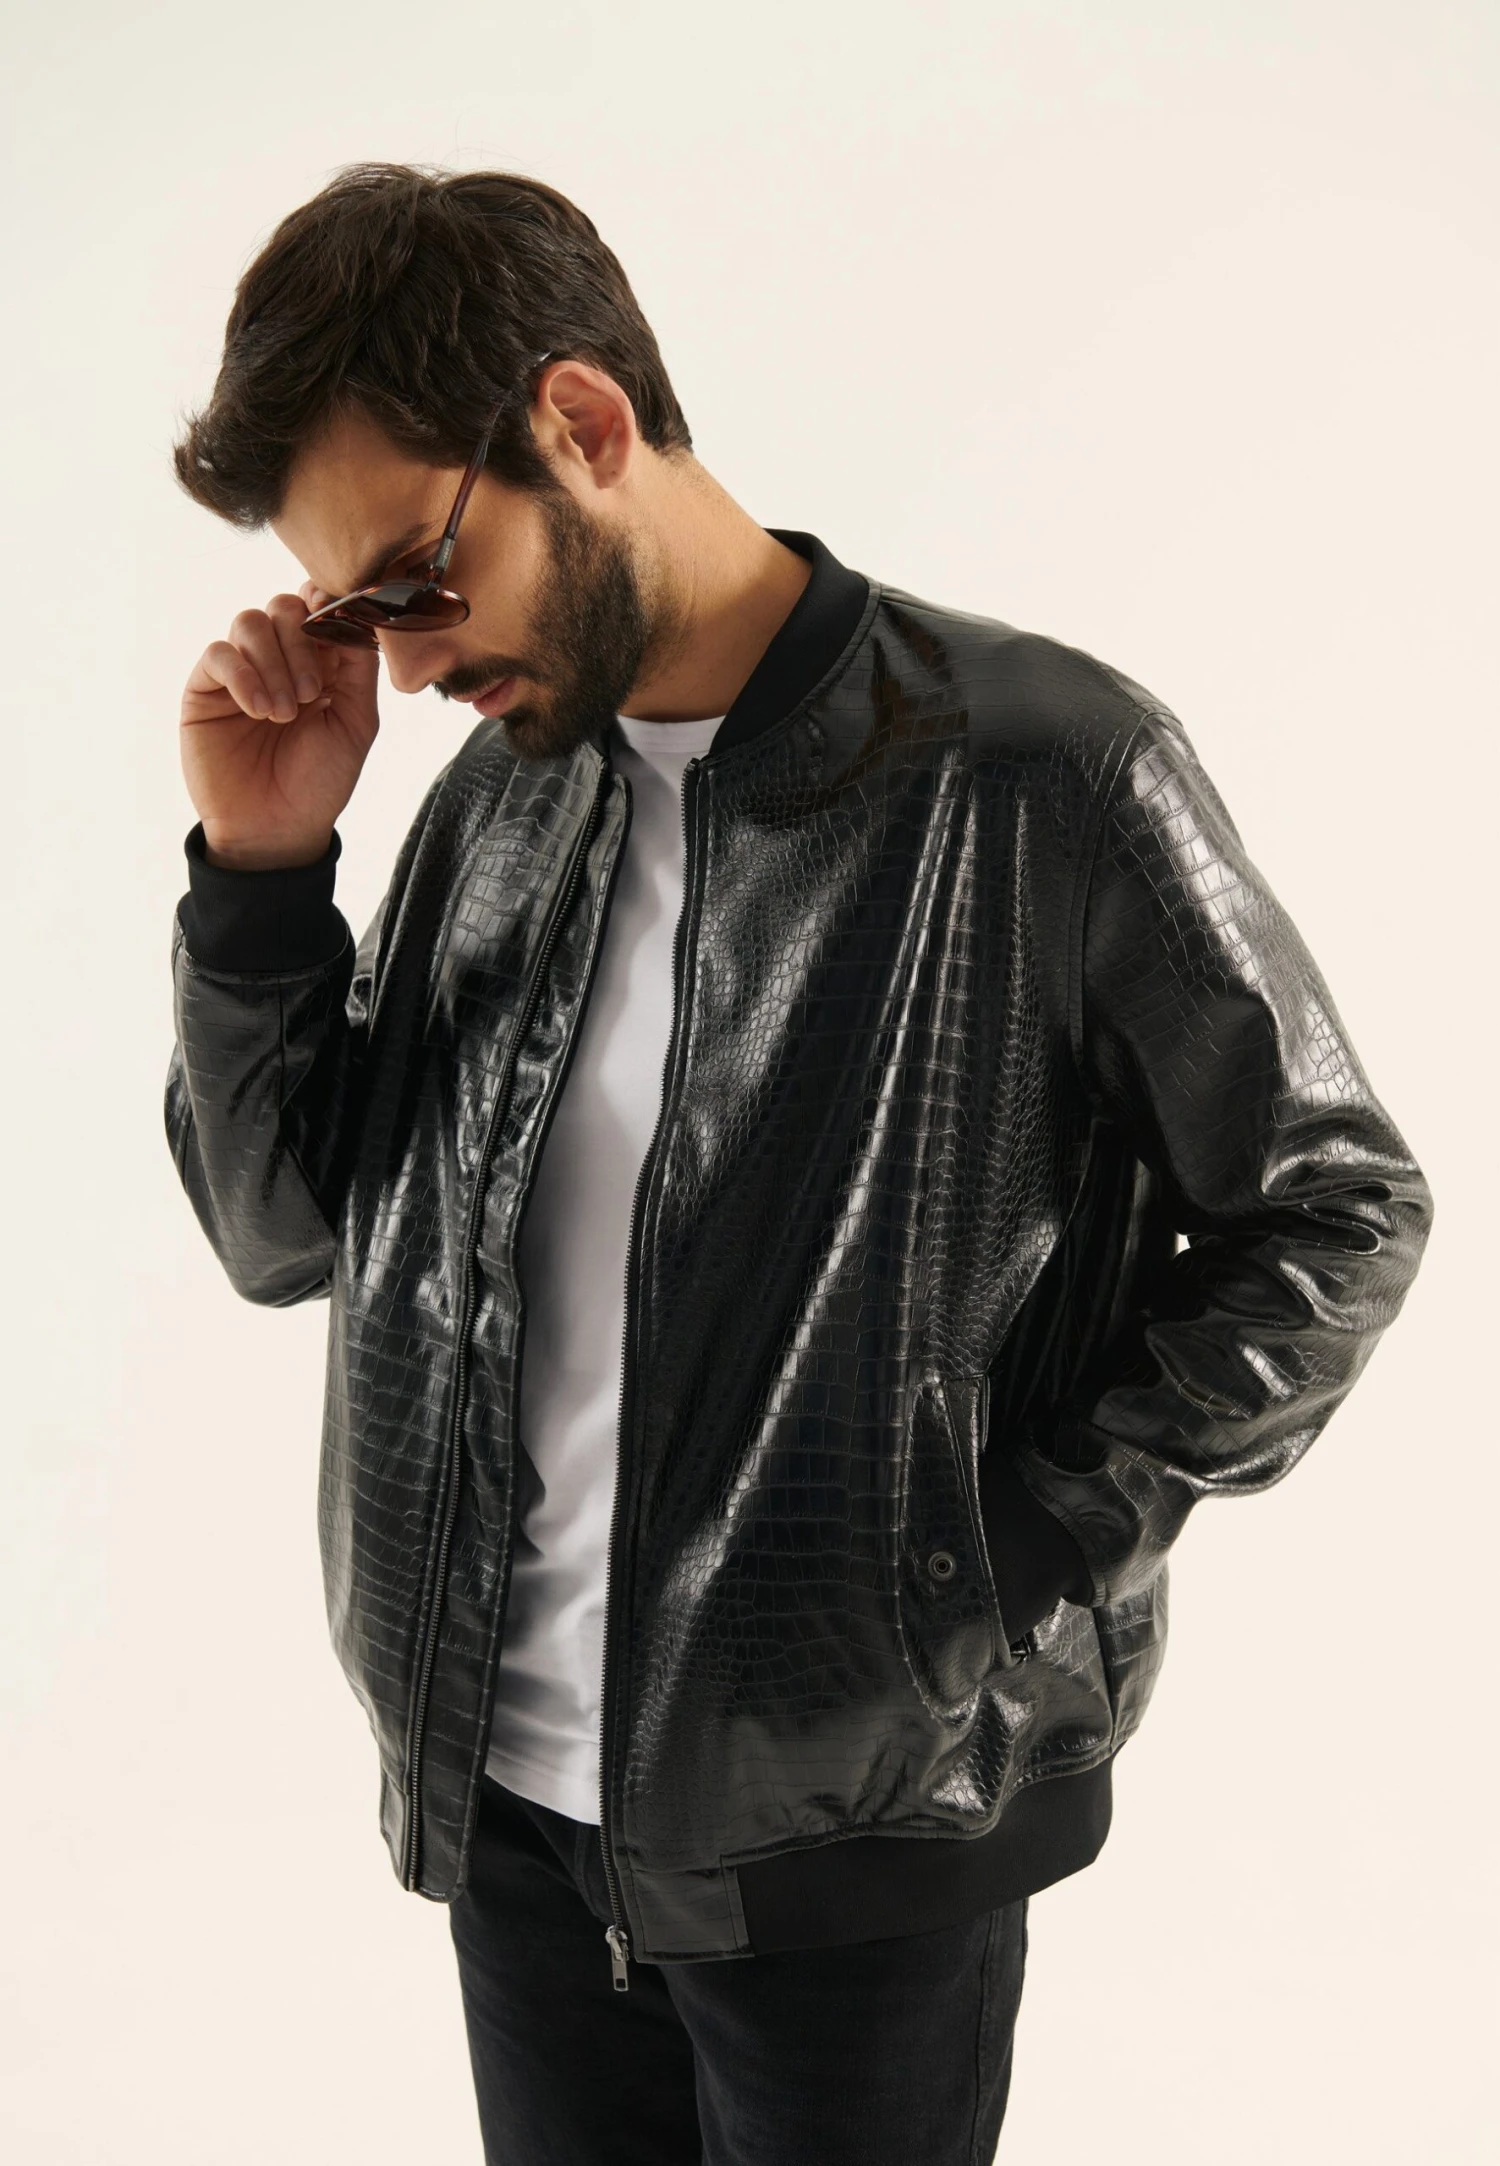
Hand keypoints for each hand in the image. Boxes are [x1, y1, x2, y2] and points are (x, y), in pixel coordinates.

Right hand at [179, 583, 379, 869]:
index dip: (326, 604)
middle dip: (302, 642)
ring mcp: (241, 671)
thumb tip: (358, 613)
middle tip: (312, 693)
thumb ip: (359, 666)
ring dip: (274, 663)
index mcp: (319, 661)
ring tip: (283, 714)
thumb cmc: (320, 780)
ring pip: (250, 622)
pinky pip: (219, 654)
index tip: (335, 620)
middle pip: (284, 606)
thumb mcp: (357, 722)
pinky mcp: (206, 688)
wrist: (277, 828)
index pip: (318, 607)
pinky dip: (243, 675)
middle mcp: (279, 659)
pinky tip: (259, 711)